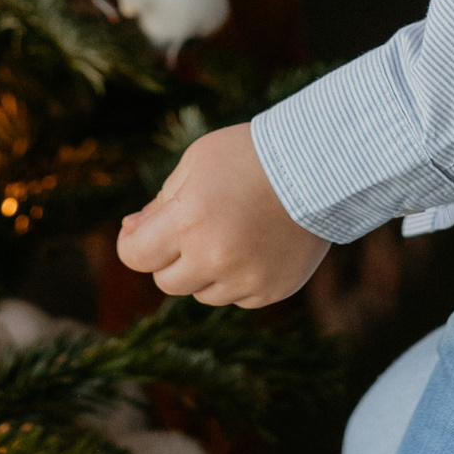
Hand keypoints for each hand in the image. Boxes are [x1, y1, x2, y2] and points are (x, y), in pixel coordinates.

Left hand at [117, 121, 328, 307]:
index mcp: (187, 221)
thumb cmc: (251, 154)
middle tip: (194, 227)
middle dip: (171, 258)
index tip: (141, 231)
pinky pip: (239, 298)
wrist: (320, 165)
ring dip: (207, 271)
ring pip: (203, 294)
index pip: (135, 256)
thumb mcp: (197, 162)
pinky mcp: (272, 290)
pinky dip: (239, 278)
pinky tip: (256, 245)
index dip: (133, 242)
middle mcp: (214, 257)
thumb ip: (161, 201)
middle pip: (167, 281)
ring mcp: (245, 279)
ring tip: (232, 232)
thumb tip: (133, 231)